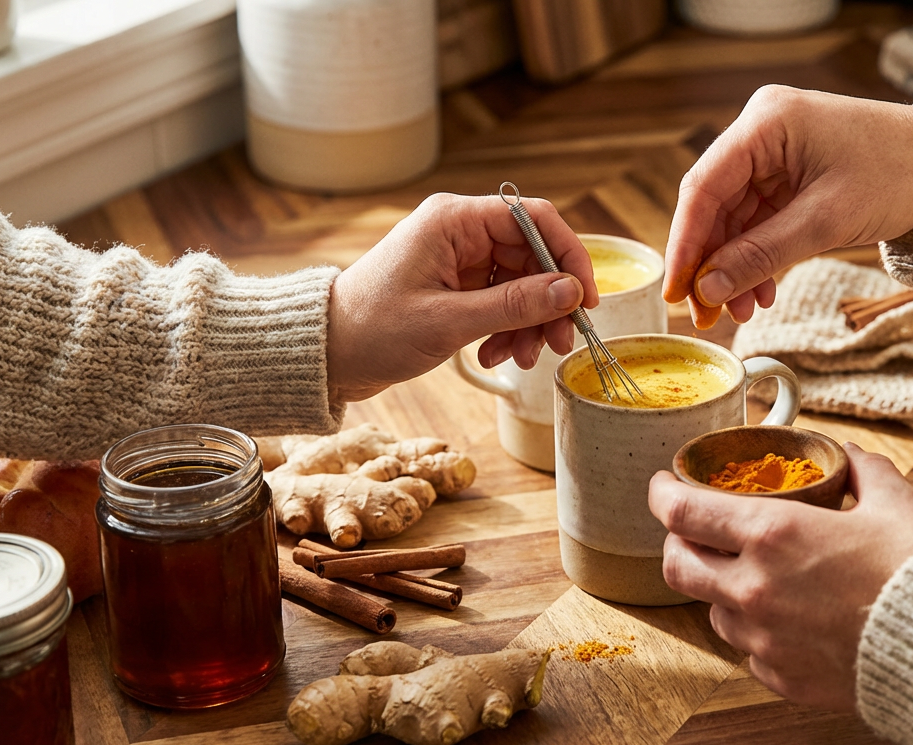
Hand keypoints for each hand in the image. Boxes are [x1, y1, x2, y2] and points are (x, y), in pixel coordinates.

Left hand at [326, 193, 597, 401]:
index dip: (568, 255)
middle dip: (550, 302)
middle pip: (533, 256)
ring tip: (522, 358)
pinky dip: (508, 329)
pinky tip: (497, 355)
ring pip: (522, 282)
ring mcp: (458, 259)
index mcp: (453, 220)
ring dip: (530, 322)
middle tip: (559, 343)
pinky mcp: (456, 285)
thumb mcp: (448, 321)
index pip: (534, 218)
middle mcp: (459, 231)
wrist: (327, 355)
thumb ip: (514, 305)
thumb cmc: (372, 329)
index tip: (585, 299)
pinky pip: (502, 301)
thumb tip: (570, 292)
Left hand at [649, 443, 912, 709]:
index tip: (664, 484)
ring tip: (748, 572)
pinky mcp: (781, 676)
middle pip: (677, 564)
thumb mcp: (894, 501)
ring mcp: (763, 638)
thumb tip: (847, 457)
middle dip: (676, 542)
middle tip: (693, 529)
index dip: (663, 493)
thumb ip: (861, 470)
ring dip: (719, 586)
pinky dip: (755, 627)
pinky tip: (782, 615)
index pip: (683, 512)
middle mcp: (754, 588)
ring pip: (712, 609)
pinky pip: (748, 649)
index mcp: (773, 535)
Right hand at [664, 85, 912, 327]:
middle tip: (706, 313)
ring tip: (741, 309)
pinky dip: (757, 256)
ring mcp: (775, 153)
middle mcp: (762, 131)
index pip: (703, 187)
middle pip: (714, 204)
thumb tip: (707, 290)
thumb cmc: (897, 174)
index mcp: (766, 123)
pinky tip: (761, 290)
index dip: (685, 244)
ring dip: (734, 266)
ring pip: (734, 218)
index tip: (676, 291)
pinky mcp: (789, 175)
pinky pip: (758, 220)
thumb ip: (761, 255)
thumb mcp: (825, 221)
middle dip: (711, 263)